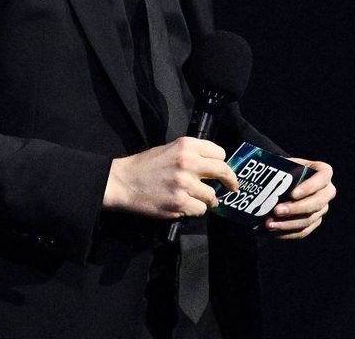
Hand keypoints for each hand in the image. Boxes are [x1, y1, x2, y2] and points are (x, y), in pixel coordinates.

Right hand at [103, 137, 239, 218]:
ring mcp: (185, 184)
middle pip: (223, 171)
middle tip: (232, 187)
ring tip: (194, 198)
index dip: (221, 163)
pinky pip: (200, 210)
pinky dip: (195, 210)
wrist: (122, 182)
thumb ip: (191, 154)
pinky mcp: (180, 203)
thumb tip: (213, 167)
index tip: (222, 170)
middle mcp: (188, 162)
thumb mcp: (168, 149)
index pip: (219, 153)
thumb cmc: (144, 165)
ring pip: (212, 196)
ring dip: (206, 200)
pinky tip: (184, 205)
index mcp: (186, 145)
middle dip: (230, 181)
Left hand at [265, 158, 334, 239]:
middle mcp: (327, 191)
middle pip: (317, 202)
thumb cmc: (286, 168)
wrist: (287, 178)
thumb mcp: (284, 164)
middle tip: (276, 211)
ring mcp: (322, 207)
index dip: (309, 187)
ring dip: (288, 223)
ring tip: (270, 224)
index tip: (292, 194)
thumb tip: (259, 183)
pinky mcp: (315, 221)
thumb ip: (278, 170)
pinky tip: (274, 232)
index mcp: (323, 171)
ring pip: (309, 219)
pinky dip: (288, 232)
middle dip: (296, 208)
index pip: (323, 177)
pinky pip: (304, 230)